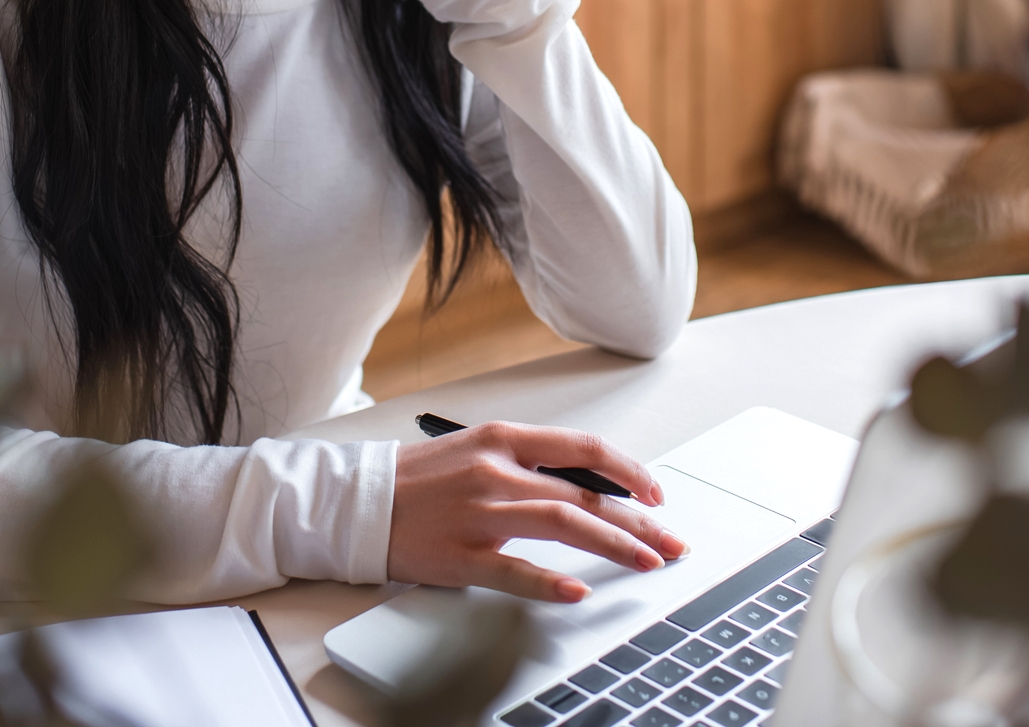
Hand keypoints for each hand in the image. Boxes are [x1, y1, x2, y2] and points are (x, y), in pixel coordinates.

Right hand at [387, 421, 689, 602]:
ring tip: (648, 561)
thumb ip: (528, 462)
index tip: (655, 493)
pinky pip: (516, 570)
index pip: (584, 448)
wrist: (357, 501)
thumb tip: (588, 486)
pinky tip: (579, 590)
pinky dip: (551, 582)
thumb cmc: (419, 478)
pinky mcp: (461, 554)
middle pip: (585, 493)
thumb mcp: (477, 449)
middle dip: (638, 519)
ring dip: (615, 544)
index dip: (628, 471)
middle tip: (670, 540)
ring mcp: (480, 513)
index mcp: (503, 438)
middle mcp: (497, 471)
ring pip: (564, 524)